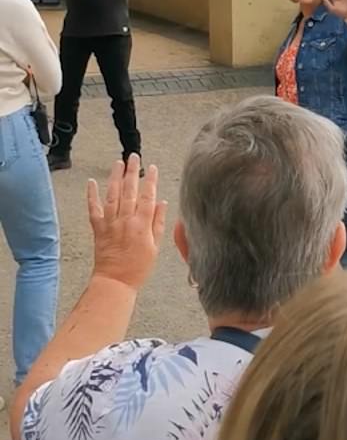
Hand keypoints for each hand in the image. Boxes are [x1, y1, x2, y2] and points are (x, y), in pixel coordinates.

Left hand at [87, 154, 166, 291]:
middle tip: (133, 156)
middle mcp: (125, 220)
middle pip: (129, 191)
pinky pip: (93, 209)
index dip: (150, 180)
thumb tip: (162, 202)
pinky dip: (91, 195)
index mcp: (142, 224)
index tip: (152, 167)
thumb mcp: (155, 247)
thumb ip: (158, 223)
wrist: (115, 282)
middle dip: (132, 171)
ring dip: (115, 177)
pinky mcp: (98, 229)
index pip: (148, 196)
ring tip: (117, 163)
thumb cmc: (138, 268)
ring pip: (112, 195)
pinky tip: (91, 182)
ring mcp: (110, 223)